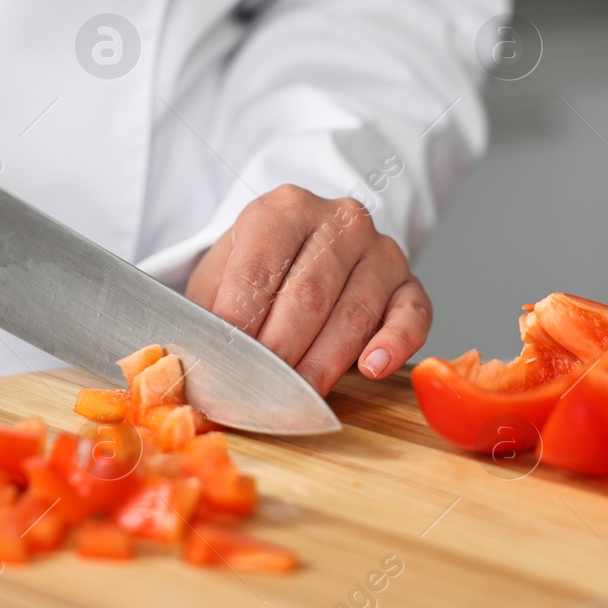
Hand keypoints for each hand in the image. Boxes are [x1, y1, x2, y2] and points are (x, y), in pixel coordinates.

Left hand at [185, 186, 431, 394]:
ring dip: (324, 364)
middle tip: (257, 393)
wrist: (304, 249)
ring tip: (298, 398)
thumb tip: (196, 363)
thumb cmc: (258, 271)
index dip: (239, 324)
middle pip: (308, 295)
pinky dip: (394, 344)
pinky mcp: (409, 282)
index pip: (259, 270)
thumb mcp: (220, 277)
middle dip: (280, 352)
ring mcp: (380, 250)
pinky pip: (411, 315)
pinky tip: (373, 367)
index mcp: (284, 209)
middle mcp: (340, 221)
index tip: (224, 366)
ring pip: (355, 313)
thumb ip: (211, 312)